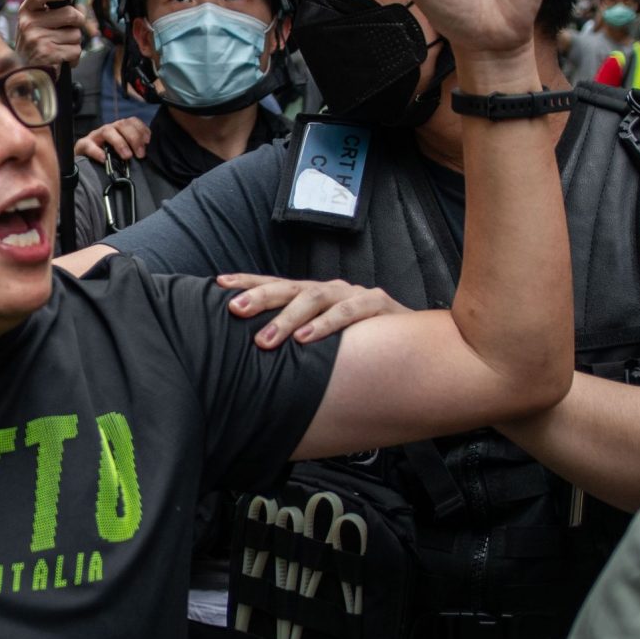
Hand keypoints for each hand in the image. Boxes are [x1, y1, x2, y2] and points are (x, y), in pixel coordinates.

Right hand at [17, 0, 85, 71]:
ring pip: (75, 34)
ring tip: (61, 47)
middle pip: (69, 13)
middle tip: (73, 27)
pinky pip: (75, 50)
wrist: (24, 74)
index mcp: (25, 13)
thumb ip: (50, 12)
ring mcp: (38, 38)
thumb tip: (79, 7)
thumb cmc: (34, 47)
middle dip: (78, 21)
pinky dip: (74, 57)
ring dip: (74, 43)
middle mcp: (29, 24)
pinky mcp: (48, 53)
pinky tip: (63, 58)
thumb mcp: (33, 25)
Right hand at [77, 116, 151, 164]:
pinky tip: (104, 159)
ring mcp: (95, 136)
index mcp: (119, 129)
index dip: (141, 129)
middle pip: (122, 124)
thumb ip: (133, 149)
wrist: (84, 162)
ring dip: (119, 143)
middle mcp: (108, 129)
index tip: (148, 141)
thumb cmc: (107, 157)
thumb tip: (146, 152)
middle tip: (140, 154)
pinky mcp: (83, 145)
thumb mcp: (122, 152)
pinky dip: (96, 151)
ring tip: (127, 156)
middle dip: (134, 138)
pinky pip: (88, 145)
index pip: (132, 121)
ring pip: (107, 131)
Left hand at [221, 272, 408, 347]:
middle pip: (289, 287)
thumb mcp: (324, 340)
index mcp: (312, 296)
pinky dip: (326, 325)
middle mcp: (329, 291)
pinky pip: (349, 313)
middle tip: (235, 311)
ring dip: (289, 319)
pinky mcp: (378, 305)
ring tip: (267, 340)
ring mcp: (353, 295)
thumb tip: (257, 356)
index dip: (248, 283)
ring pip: (316, 298)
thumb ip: (296, 341)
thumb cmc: (362, 344)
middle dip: (260, 297)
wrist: (420, 342)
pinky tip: (307, 339)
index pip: (275, 285)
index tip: (219, 285)